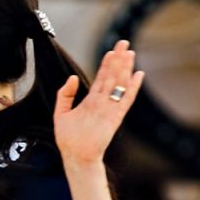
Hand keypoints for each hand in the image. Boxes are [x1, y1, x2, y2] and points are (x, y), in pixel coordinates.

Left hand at [53, 38, 144, 166]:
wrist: (75, 157)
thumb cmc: (68, 139)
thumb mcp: (60, 113)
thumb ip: (65, 94)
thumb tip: (72, 77)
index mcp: (91, 101)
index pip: (101, 78)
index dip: (106, 63)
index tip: (111, 50)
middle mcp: (102, 102)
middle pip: (112, 76)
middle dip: (118, 59)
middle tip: (124, 42)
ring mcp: (109, 108)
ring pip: (119, 84)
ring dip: (125, 68)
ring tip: (130, 52)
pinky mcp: (115, 117)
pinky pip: (126, 99)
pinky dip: (133, 87)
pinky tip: (138, 75)